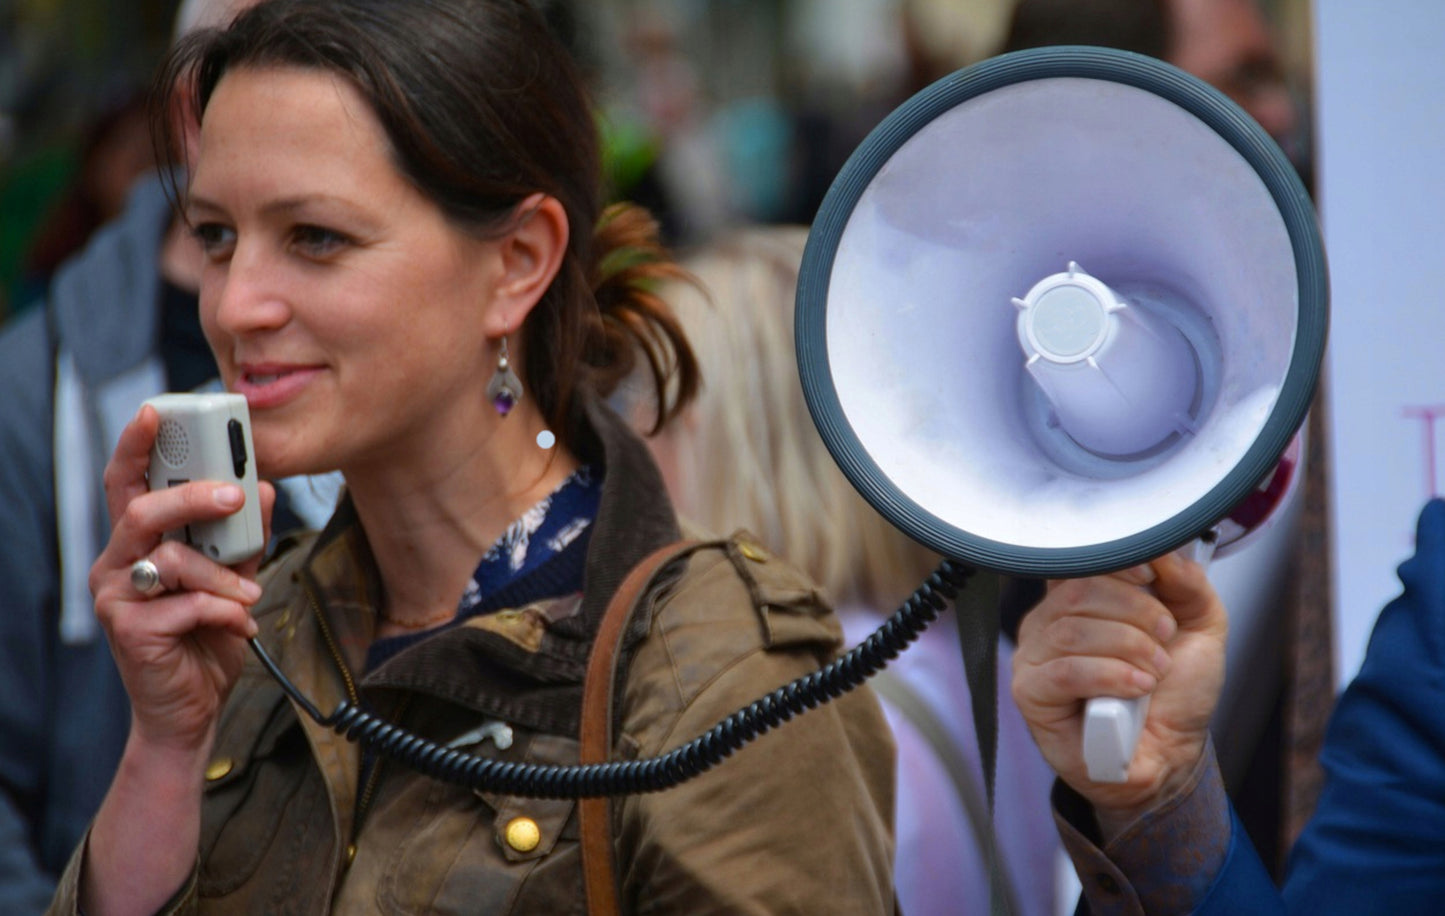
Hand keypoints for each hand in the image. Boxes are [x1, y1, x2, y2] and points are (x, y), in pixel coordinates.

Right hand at [89, 404, 274, 754]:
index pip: (127, 483)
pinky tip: (239, 625)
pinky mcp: (129, 632)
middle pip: (143, 511)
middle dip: (194, 498)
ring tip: (249, 598)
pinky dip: (224, 612)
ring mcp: (117, 598)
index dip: (136, 445)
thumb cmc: (206, 639)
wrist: (192, 710)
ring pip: (170, 560)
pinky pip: (184, 605)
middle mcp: (117, 565)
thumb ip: (244, 538)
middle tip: (236, 497)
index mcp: (137, 544)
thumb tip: (264, 488)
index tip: (158, 411)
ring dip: (223, 576)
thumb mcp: (234, 580)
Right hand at [1011, 552, 1226, 835]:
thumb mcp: (1200, 628)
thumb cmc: (1174, 695)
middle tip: (1164, 639)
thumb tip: (1164, 551)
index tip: (1150, 577)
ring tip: (1154, 672)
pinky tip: (1137, 688)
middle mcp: (1049, 623)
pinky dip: (1110, 676)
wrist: (1171, 755)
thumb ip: (1187, 584)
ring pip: (1072, 631)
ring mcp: (1034, 657)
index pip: (1080, 562)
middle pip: (1078, 592)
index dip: (1115, 563)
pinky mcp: (1031, 694)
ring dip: (1129, 648)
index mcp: (1080, 600)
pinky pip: (1065, 671)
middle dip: (1136, 613)